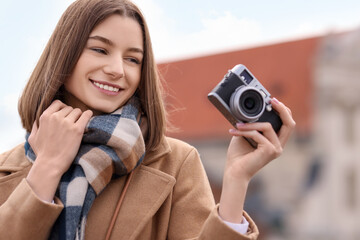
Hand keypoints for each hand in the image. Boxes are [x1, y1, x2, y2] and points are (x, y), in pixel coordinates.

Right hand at [26, 100, 92, 201]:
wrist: (50, 165)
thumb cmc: (42, 153)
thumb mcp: (33, 137)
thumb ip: (36, 126)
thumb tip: (38, 120)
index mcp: (45, 117)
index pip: (58, 103)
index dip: (63, 109)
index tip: (66, 116)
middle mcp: (56, 117)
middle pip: (70, 108)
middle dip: (72, 115)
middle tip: (73, 125)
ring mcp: (67, 123)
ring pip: (78, 111)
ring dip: (79, 117)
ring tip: (78, 126)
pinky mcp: (77, 130)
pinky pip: (87, 115)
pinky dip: (89, 115)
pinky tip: (89, 118)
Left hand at [219, 98, 294, 222]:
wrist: (234, 172)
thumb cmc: (238, 156)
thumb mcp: (246, 135)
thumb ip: (252, 125)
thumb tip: (249, 111)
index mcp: (275, 143)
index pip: (287, 124)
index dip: (283, 111)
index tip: (272, 100)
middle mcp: (279, 146)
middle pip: (290, 123)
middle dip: (282, 109)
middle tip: (271, 100)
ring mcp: (276, 149)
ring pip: (267, 127)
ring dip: (250, 124)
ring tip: (236, 125)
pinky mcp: (269, 151)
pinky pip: (257, 134)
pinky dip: (244, 131)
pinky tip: (234, 132)